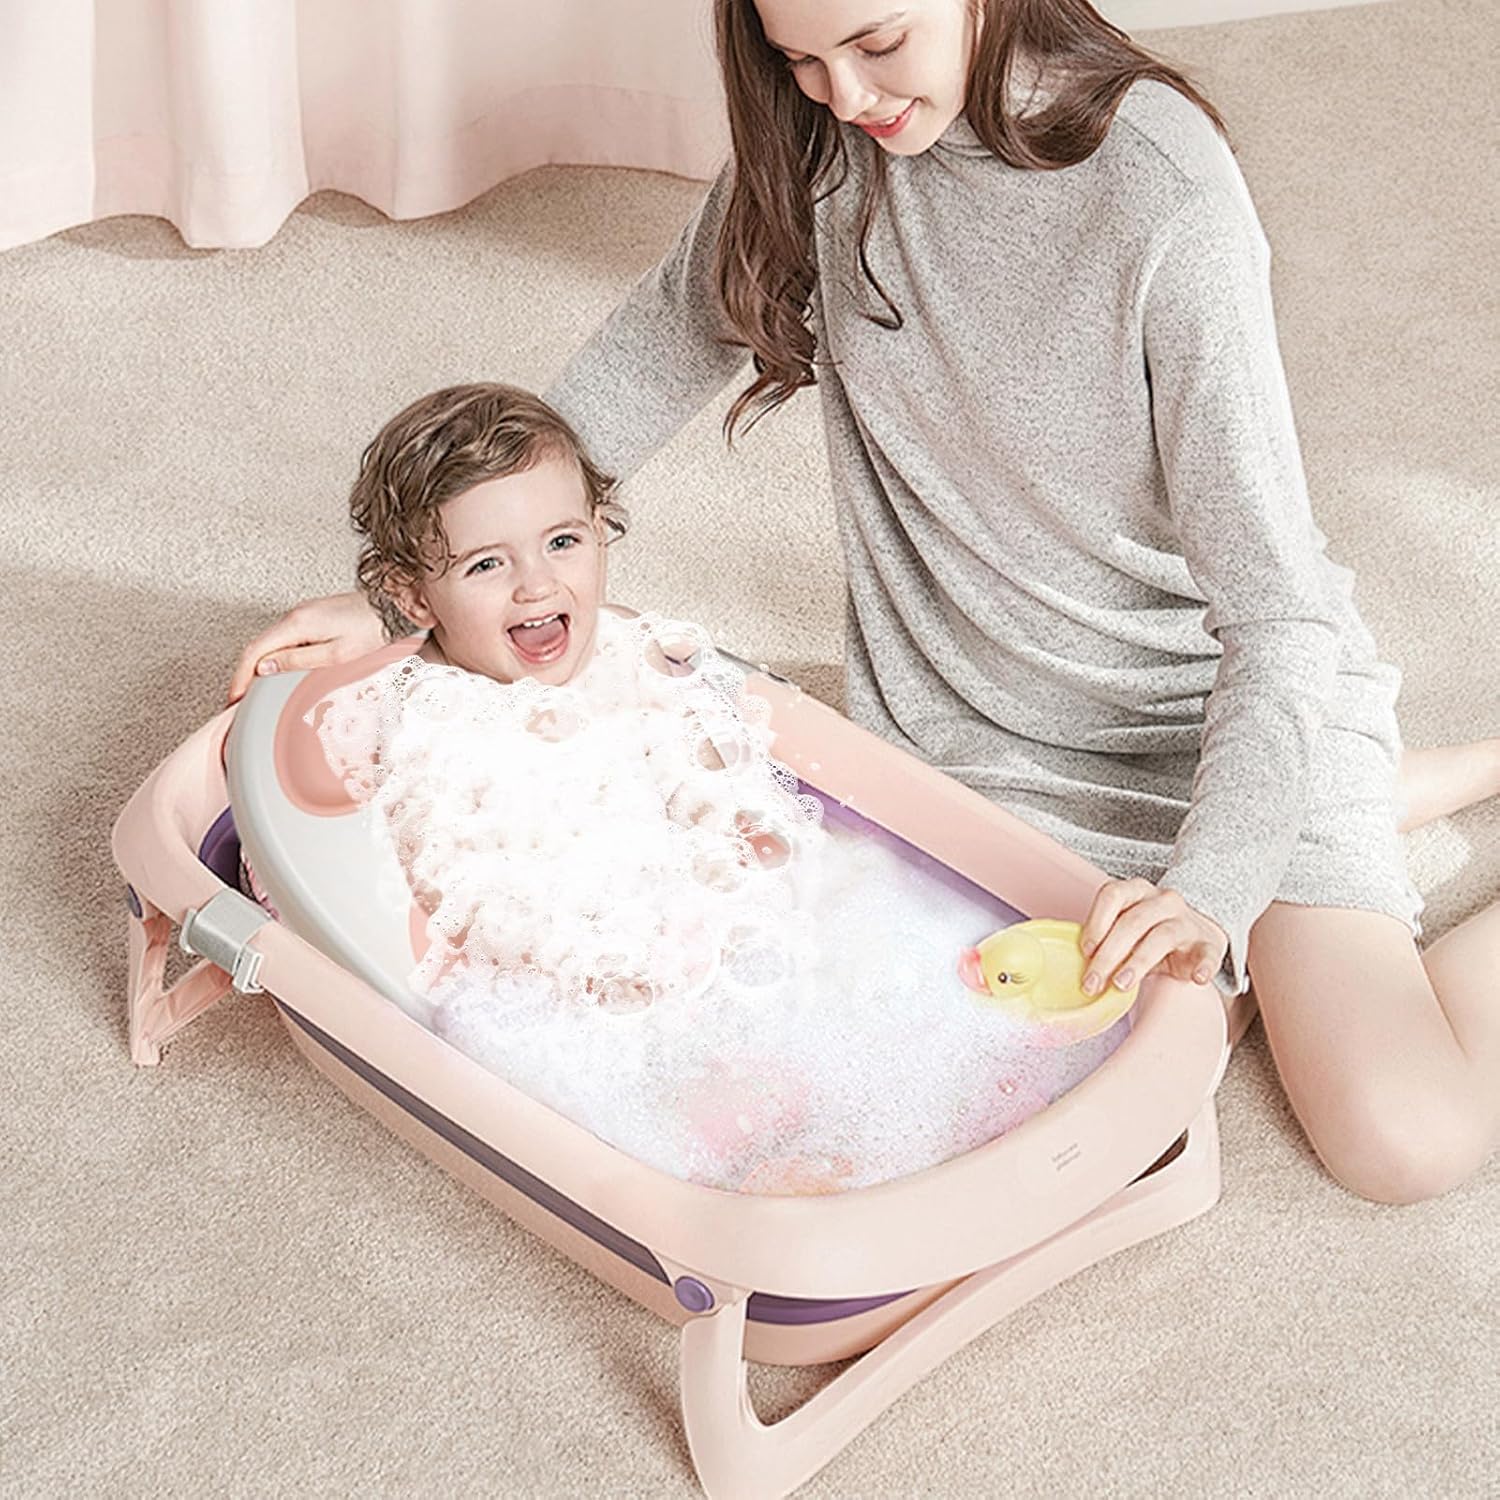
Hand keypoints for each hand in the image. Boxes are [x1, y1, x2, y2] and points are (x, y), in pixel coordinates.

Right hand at [226, 591, 387, 705]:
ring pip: (268, 641)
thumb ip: (297, 661)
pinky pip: (281, 637)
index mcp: (297, 624)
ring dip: (257, 665)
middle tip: (239, 699)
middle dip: (243, 674)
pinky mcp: (310, 616)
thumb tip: (264, 668)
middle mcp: (294, 615)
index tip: (234, 697)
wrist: (390, 608)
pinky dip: (271, 655)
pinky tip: (274, 670)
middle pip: (256, 646)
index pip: (254, 651)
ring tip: (253, 690)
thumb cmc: (371, 631)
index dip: (240, 677)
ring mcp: (301, 614)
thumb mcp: (335, 655)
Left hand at [1078, 878, 1226, 994]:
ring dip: (1138, 962)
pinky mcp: (1208, 944)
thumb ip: (1106, 938)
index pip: (1113, 895)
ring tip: (1122, 984)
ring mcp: (1187, 921)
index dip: (1096, 922)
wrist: (1197, 935)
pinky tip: (1198, 978)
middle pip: (1132, 922)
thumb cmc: (1149, 933)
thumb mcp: (1125, 928)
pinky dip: (1204, 965)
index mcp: (1137, 891)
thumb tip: (1075, 963)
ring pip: (1162, 937)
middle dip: (1108, 955)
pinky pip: (1208, 953)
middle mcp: (1163, 900)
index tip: (1085, 951)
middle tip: (1093, 983)